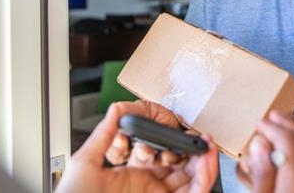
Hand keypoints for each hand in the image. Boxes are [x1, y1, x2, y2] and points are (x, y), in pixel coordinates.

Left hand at [60, 101, 217, 192]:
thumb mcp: (87, 162)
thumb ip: (104, 134)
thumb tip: (116, 108)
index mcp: (132, 179)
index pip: (161, 160)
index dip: (173, 145)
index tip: (179, 131)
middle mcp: (149, 190)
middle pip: (182, 170)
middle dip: (193, 153)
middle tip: (200, 138)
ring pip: (192, 182)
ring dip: (204, 162)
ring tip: (206, 146)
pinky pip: (195, 192)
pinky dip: (205, 176)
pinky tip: (205, 159)